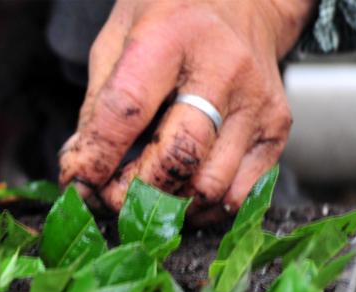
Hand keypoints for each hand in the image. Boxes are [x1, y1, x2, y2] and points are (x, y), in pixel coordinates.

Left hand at [58, 0, 313, 224]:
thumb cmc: (172, 17)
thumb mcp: (119, 39)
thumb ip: (98, 106)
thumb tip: (82, 171)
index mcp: (172, 36)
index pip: (126, 110)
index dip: (96, 157)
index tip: (77, 182)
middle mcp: (223, 68)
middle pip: (178, 156)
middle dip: (134, 192)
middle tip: (109, 198)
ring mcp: (256, 101)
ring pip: (211, 184)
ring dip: (169, 207)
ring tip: (145, 199)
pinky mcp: (277, 127)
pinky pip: (242, 192)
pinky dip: (206, 209)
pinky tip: (183, 197)